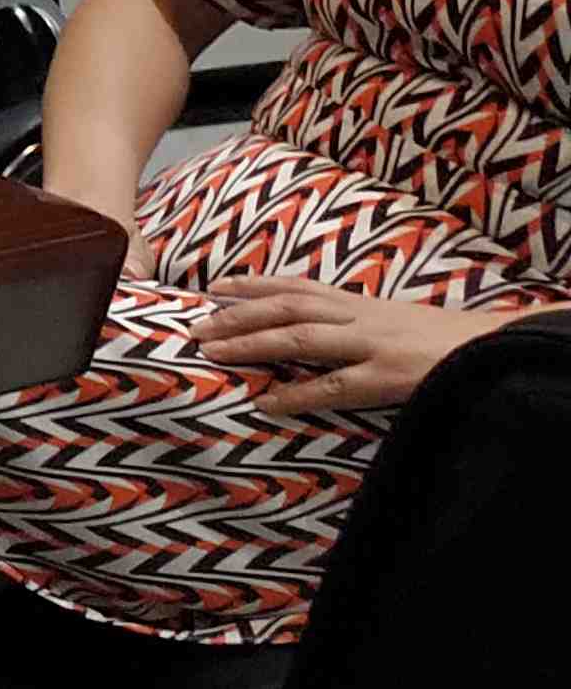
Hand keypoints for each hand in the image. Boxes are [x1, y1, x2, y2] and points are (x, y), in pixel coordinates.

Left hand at [191, 281, 517, 416]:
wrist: (493, 349)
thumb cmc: (442, 341)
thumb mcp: (393, 320)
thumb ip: (353, 322)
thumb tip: (308, 330)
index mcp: (360, 303)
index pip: (296, 286)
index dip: (252, 285)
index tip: (214, 287)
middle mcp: (359, 316)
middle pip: (286, 307)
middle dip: (236, 314)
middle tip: (195, 326)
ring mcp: (372, 345)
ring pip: (300, 338)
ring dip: (251, 344)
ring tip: (213, 353)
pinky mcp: (388, 376)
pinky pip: (333, 385)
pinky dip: (296, 394)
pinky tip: (266, 402)